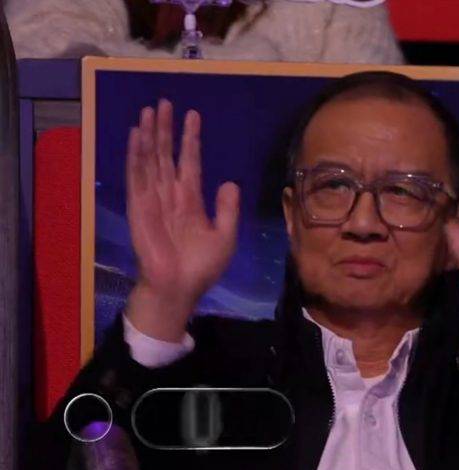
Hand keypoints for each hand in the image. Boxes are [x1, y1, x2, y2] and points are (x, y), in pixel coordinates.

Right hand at [125, 100, 239, 340]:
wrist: (179, 287)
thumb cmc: (201, 266)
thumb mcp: (225, 236)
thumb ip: (227, 209)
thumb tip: (231, 182)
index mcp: (191, 199)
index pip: (190, 162)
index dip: (191, 139)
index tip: (194, 115)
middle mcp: (170, 194)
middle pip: (167, 154)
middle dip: (166, 129)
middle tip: (165, 101)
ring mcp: (153, 198)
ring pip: (151, 159)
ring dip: (150, 134)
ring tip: (150, 110)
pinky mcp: (139, 206)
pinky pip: (137, 176)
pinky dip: (136, 155)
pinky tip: (137, 135)